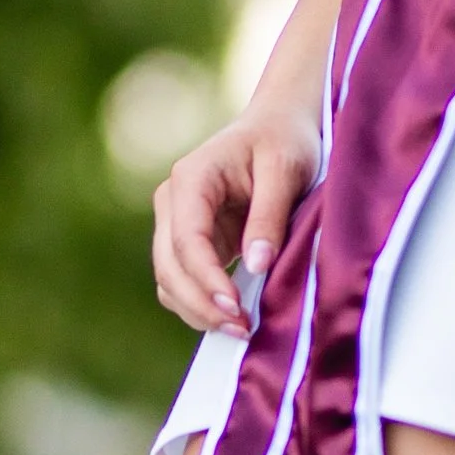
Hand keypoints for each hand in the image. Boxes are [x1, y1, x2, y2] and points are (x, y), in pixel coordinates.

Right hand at [151, 102, 320, 334]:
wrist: (279, 124)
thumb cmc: (284, 140)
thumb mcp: (286, 169)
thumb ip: (269, 217)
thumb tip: (256, 267)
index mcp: (191, 179)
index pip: (186, 240)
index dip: (206, 279)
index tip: (235, 306)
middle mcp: (174, 202)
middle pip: (169, 266)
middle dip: (200, 304)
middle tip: (242, 329)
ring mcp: (178, 223)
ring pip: (170, 280)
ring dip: (198, 310)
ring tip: (242, 330)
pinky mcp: (193, 241)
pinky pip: (184, 281)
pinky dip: (202, 303)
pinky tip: (234, 317)